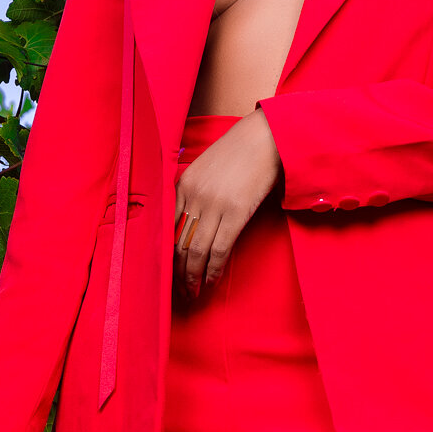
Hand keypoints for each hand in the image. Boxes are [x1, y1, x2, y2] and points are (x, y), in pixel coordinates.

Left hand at [174, 109, 281, 295]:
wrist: (266, 138)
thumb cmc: (240, 153)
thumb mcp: (206, 169)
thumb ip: (194, 193)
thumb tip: (191, 226)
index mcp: (183, 185)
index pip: (168, 229)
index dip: (167, 256)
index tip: (169, 273)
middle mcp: (194, 196)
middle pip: (178, 243)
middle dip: (178, 272)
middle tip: (181, 292)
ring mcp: (214, 204)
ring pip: (195, 250)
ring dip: (192, 277)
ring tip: (193, 293)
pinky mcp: (236, 212)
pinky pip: (218, 249)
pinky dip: (213, 269)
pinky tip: (210, 282)